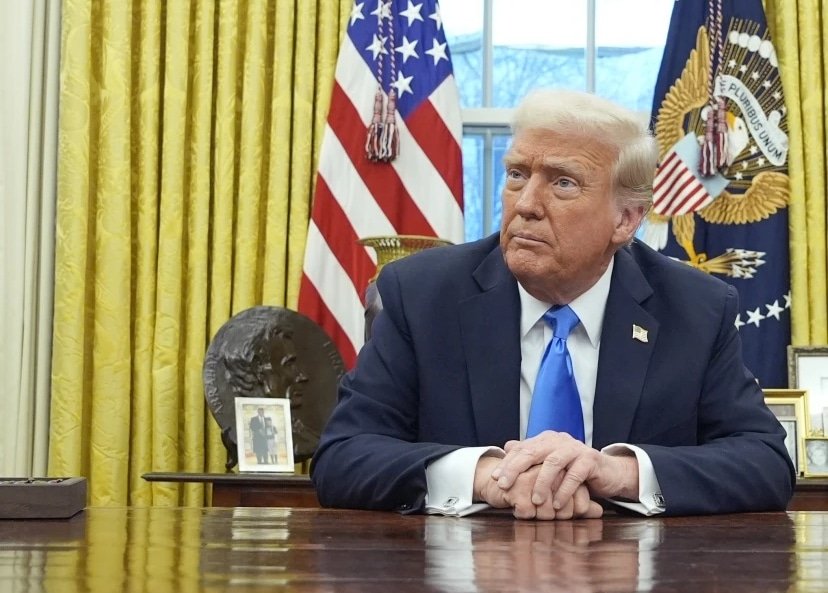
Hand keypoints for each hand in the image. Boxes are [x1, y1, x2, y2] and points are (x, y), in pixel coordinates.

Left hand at [491, 431, 637, 510]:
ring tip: (534, 500)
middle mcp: (559, 440)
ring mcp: (575, 449)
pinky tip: (556, 504)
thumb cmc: (575, 469)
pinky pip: (574, 475)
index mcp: (547, 439)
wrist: (608, 472)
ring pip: (553, 463)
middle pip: (533, 452)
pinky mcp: (590, 460)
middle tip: (504, 486)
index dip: (507, 463)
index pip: (522, 449)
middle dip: (516, 469)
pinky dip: (564, 491)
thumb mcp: (550, 462)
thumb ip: (530, 455)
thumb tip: (507, 446)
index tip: (494, 478)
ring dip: (541, 483)